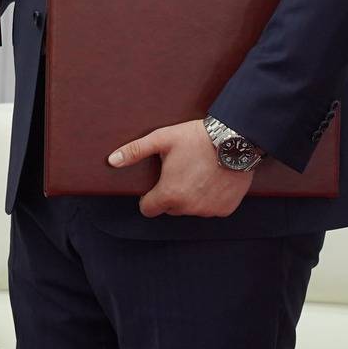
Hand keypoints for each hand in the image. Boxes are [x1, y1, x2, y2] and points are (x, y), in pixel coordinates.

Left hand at [110, 121, 254, 218]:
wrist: (235, 139)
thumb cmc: (196, 138)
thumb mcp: (161, 139)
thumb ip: (135, 151)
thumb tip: (112, 160)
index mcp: (169, 194)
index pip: (148, 209)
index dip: (149, 198)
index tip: (156, 185)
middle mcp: (188, 208)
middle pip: (170, 209)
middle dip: (171, 195)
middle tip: (179, 172)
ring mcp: (208, 211)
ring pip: (191, 209)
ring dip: (191, 197)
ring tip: (197, 173)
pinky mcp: (225, 209)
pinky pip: (211, 208)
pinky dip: (210, 198)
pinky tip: (212, 179)